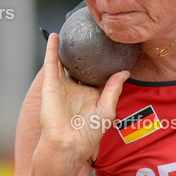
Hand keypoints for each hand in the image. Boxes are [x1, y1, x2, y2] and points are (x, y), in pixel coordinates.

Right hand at [37, 33, 129, 164]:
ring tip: (71, 30)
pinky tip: (54, 35)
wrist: (67, 144)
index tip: (112, 48)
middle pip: (81, 67)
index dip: (104, 63)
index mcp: (92, 96)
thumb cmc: (88, 133)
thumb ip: (114, 89)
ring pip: (65, 62)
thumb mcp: (107, 110)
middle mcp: (77, 89)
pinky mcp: (50, 85)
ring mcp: (63, 86)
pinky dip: (52, 49)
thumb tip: (125, 72)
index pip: (99, 75)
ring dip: (67, 48)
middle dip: (85, 53)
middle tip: (91, 35)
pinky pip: (51, 63)